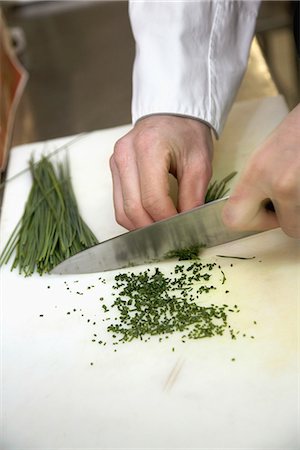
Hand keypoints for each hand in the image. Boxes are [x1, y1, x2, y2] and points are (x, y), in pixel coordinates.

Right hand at [110, 115, 212, 229]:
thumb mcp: (200, 163)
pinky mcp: (114, 170)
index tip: (183, 230)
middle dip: (153, 229)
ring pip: (121, 211)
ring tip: (162, 232)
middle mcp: (125, 155)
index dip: (168, 221)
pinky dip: (134, 218)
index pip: (153, 199)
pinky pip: (119, 204)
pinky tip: (150, 221)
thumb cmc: (188, 134)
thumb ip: (193, 196)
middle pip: (133, 208)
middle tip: (173, 237)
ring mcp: (115, 162)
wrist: (171, 115)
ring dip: (141, 228)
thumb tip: (187, 226)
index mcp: (148, 148)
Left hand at [223, 104, 299, 237]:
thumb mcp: (268, 152)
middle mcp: (280, 183)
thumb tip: (257, 208)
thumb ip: (258, 181)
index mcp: (258, 171)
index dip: (253, 221)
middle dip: (293, 218)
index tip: (265, 212)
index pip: (234, 219)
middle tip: (295, 195)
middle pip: (287, 227)